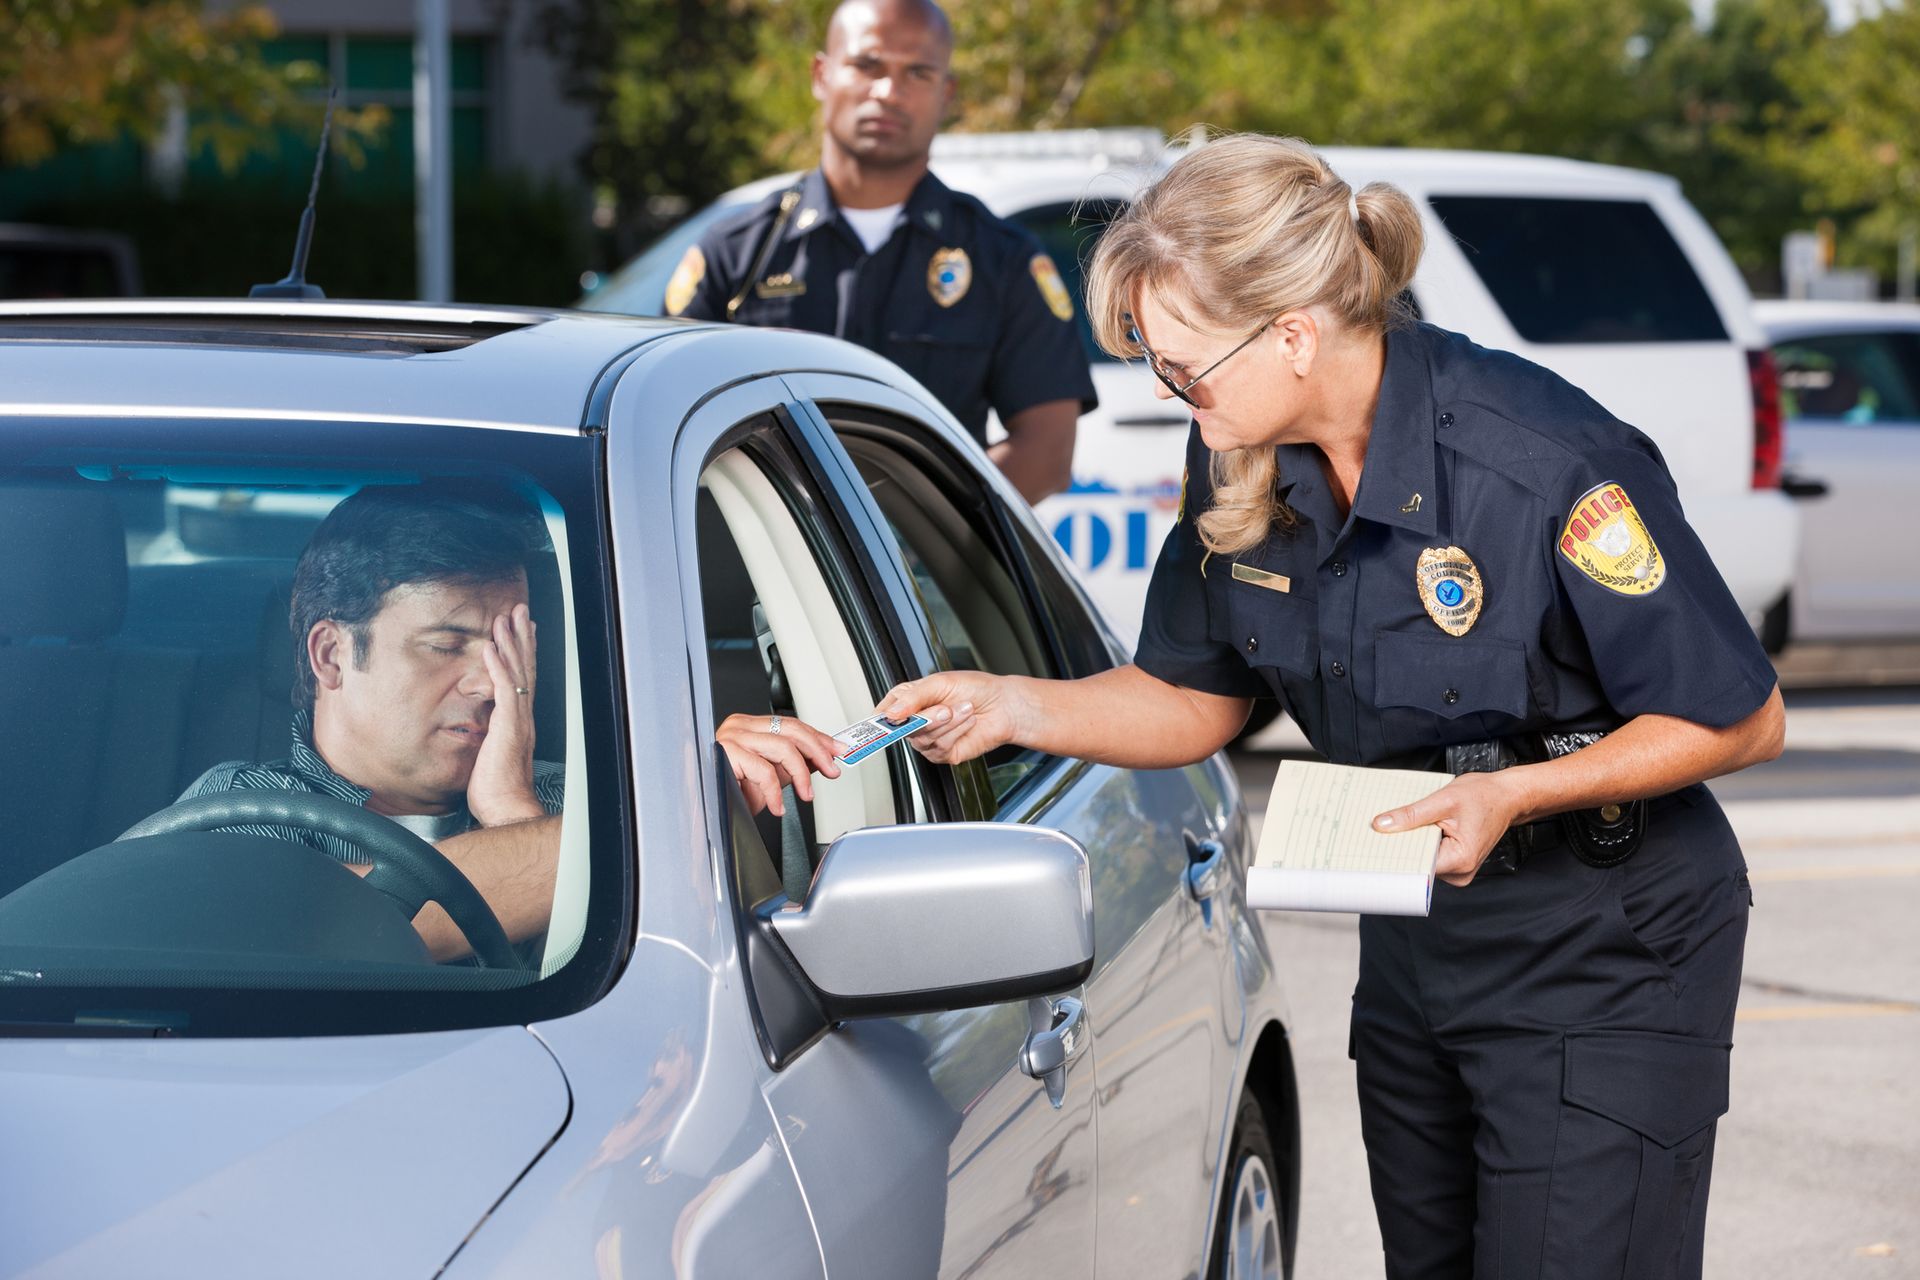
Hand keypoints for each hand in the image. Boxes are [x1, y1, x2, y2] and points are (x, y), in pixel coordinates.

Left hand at [468, 603, 543, 827]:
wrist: (509, 809)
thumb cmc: (498, 792)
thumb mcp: (491, 759)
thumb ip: (489, 739)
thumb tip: (481, 733)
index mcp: (520, 723)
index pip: (523, 680)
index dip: (522, 654)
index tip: (522, 631)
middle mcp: (523, 717)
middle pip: (525, 668)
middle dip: (521, 637)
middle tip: (519, 611)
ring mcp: (517, 720)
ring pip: (517, 672)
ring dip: (510, 642)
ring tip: (505, 618)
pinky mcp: (508, 726)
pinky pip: (504, 689)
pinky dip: (498, 665)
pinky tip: (492, 647)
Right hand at [717, 713, 846, 816]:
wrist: (708, 813)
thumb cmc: (732, 794)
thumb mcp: (770, 777)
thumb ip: (793, 764)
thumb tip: (822, 758)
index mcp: (749, 726)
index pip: (790, 725)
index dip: (818, 738)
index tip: (837, 750)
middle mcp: (740, 727)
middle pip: (791, 729)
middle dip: (818, 750)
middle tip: (832, 769)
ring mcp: (732, 738)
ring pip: (783, 747)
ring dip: (801, 774)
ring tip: (806, 794)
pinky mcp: (726, 754)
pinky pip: (763, 771)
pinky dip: (775, 793)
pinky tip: (779, 807)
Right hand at [881, 671, 1025, 764]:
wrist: (1003, 705)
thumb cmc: (974, 689)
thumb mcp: (939, 683)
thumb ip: (912, 698)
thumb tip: (890, 714)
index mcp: (909, 701)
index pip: (884, 713)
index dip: (883, 719)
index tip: (890, 718)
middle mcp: (916, 722)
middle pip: (903, 729)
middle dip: (928, 718)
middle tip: (945, 708)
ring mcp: (929, 740)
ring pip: (923, 739)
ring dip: (948, 723)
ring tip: (964, 709)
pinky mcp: (943, 753)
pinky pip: (940, 748)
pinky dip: (957, 732)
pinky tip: (967, 722)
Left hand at [1370, 771, 1524, 887]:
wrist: (1506, 796)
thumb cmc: (1483, 796)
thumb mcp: (1443, 800)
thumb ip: (1411, 815)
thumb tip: (1382, 825)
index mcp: (1460, 859)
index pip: (1417, 867)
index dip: (1395, 856)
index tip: (1374, 847)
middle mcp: (1461, 872)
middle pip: (1418, 865)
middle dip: (1400, 847)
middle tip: (1381, 830)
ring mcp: (1459, 870)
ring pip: (1422, 861)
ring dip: (1411, 844)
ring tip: (1405, 825)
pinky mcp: (1456, 864)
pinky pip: (1430, 857)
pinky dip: (1421, 844)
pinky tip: (1418, 829)